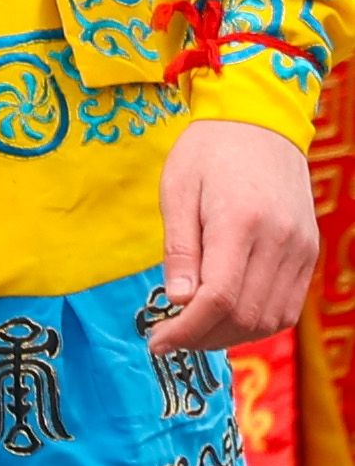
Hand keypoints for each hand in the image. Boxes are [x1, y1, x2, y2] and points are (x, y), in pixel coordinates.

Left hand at [157, 117, 317, 354]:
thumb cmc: (207, 154)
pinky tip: (224, 318)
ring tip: (193, 332)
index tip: (157, 340)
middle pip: (246, 316)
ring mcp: (301, 249)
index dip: (186, 330)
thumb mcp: (176, 192)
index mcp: (240, 223)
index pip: (218, 298)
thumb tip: (179, 302)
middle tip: (169, 339)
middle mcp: (280, 241)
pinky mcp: (309, 253)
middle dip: (203, 339)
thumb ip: (180, 250)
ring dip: (230, 337)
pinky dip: (256, 323)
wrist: (260, 125)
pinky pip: (287, 306)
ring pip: (271, 319)